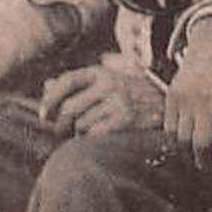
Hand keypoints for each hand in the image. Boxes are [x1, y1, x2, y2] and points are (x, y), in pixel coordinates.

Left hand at [39, 64, 164, 136]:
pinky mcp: (127, 118)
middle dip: (60, 125)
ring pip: (82, 124)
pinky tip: (100, 138)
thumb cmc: (132, 94)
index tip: (43, 115)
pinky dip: (93, 139)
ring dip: (80, 134)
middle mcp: (109, 84)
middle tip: (62, 133)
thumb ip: (78, 84)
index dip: (49, 99)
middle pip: (69, 108)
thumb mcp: (107, 81)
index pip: (66, 81)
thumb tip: (47, 86)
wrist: (168, 104)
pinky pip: (96, 133)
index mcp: (101, 72)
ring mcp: (119, 101)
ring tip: (88, 134)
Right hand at [163, 12, 211, 174]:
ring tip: (198, 159)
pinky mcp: (172, 94)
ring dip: (190, 155)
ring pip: (182, 139)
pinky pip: (170, 127)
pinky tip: (186, 144)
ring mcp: (186, 97)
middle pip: (201, 145)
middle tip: (210, 170)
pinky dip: (177, 140)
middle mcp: (205, 99)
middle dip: (205, 163)